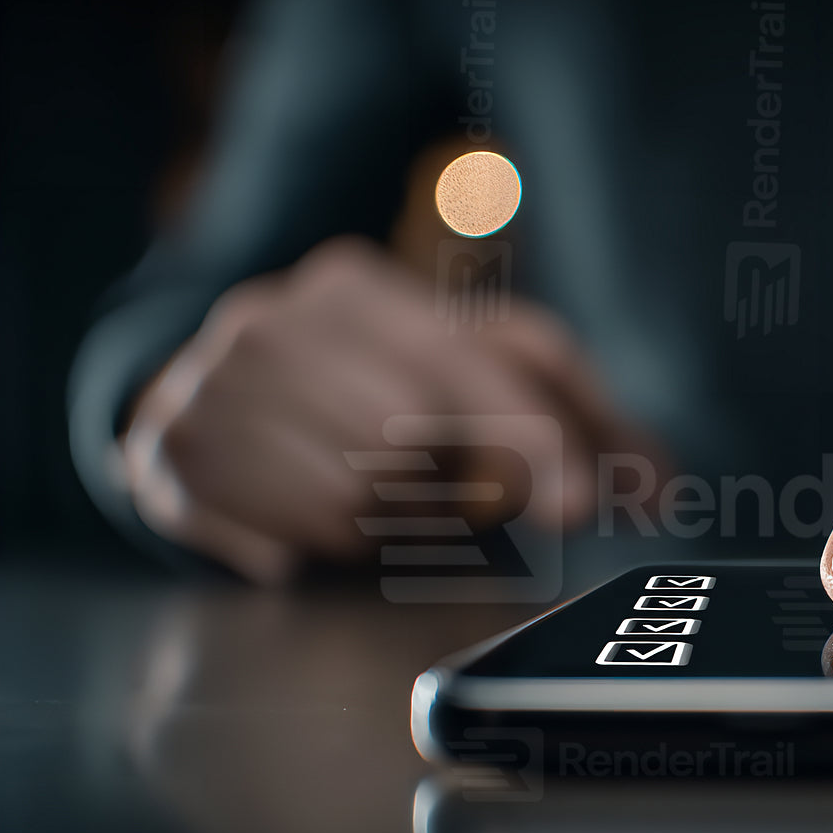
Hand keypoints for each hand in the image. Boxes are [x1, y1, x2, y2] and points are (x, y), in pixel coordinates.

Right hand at [123, 236, 656, 581]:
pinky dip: (331, 547)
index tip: (587, 502)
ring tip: (375, 498)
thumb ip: (575, 423)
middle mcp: (276, 316)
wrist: (202, 408)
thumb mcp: (471, 385)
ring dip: (392, 520)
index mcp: (360, 285)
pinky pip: (295, 535)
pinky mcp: (169, 457)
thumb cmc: (367, 397)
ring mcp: (211, 383)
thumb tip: (664, 488)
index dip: (536, 434)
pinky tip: (316, 517)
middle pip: (413, 426)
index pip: (469, 359)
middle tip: (454, 498)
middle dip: (456, 483)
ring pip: (357, 491)